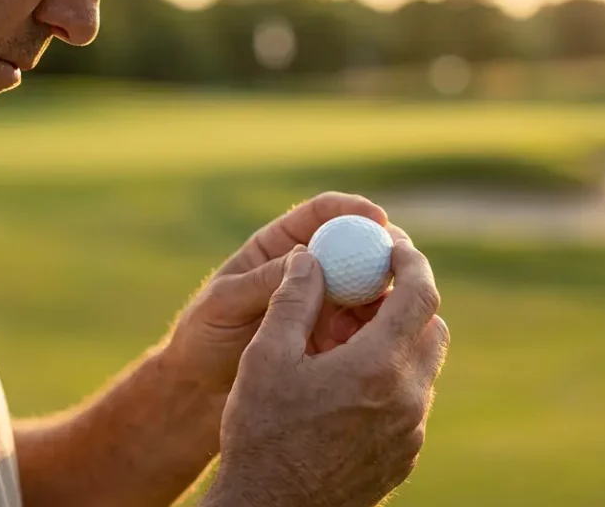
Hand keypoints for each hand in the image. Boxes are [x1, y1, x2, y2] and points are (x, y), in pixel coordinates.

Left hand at [161, 192, 389, 399]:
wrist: (202, 393)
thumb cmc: (202, 340)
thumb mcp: (224, 305)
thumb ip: (261, 282)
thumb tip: (303, 258)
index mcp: (276, 249)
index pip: (321, 215)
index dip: (351, 210)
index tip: (376, 218)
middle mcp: (307, 273)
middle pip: (355, 248)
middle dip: (381, 248)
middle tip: (402, 258)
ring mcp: (324, 308)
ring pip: (367, 288)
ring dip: (384, 290)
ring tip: (393, 302)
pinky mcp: (334, 341)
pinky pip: (365, 327)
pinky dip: (378, 327)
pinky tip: (382, 338)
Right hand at [203, 238, 449, 506]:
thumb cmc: (262, 434)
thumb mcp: (266, 357)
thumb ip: (293, 299)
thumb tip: (311, 257)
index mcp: (378, 367)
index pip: (420, 294)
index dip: (410, 261)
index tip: (392, 244)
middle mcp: (408, 399)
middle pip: (431, 329)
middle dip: (407, 300)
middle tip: (370, 287)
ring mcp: (411, 433)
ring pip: (421, 367)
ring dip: (396, 342)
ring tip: (347, 338)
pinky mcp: (404, 457)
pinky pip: (410, 402)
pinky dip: (390, 379)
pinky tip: (346, 383)